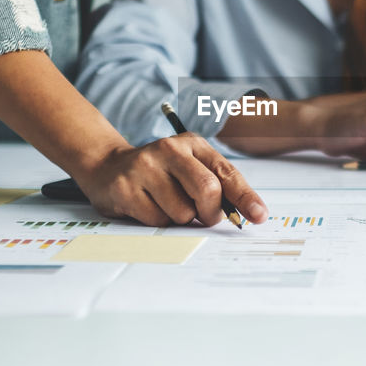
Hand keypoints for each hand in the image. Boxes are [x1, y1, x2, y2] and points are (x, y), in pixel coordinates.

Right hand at [74, 133, 268, 226]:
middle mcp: (170, 150)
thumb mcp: (189, 168)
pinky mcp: (126, 188)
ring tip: (166, 204)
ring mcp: (145, 167)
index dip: (246, 197)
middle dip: (211, 212)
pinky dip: (158, 221)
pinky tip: (147, 205)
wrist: (107, 166)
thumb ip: (217, 187)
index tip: (259, 216)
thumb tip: (244, 214)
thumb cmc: (159, 172)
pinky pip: (157, 220)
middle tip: (205, 217)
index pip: (227, 173)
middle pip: (207, 190)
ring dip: (180, 219)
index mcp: (192, 144)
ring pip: (182, 212)